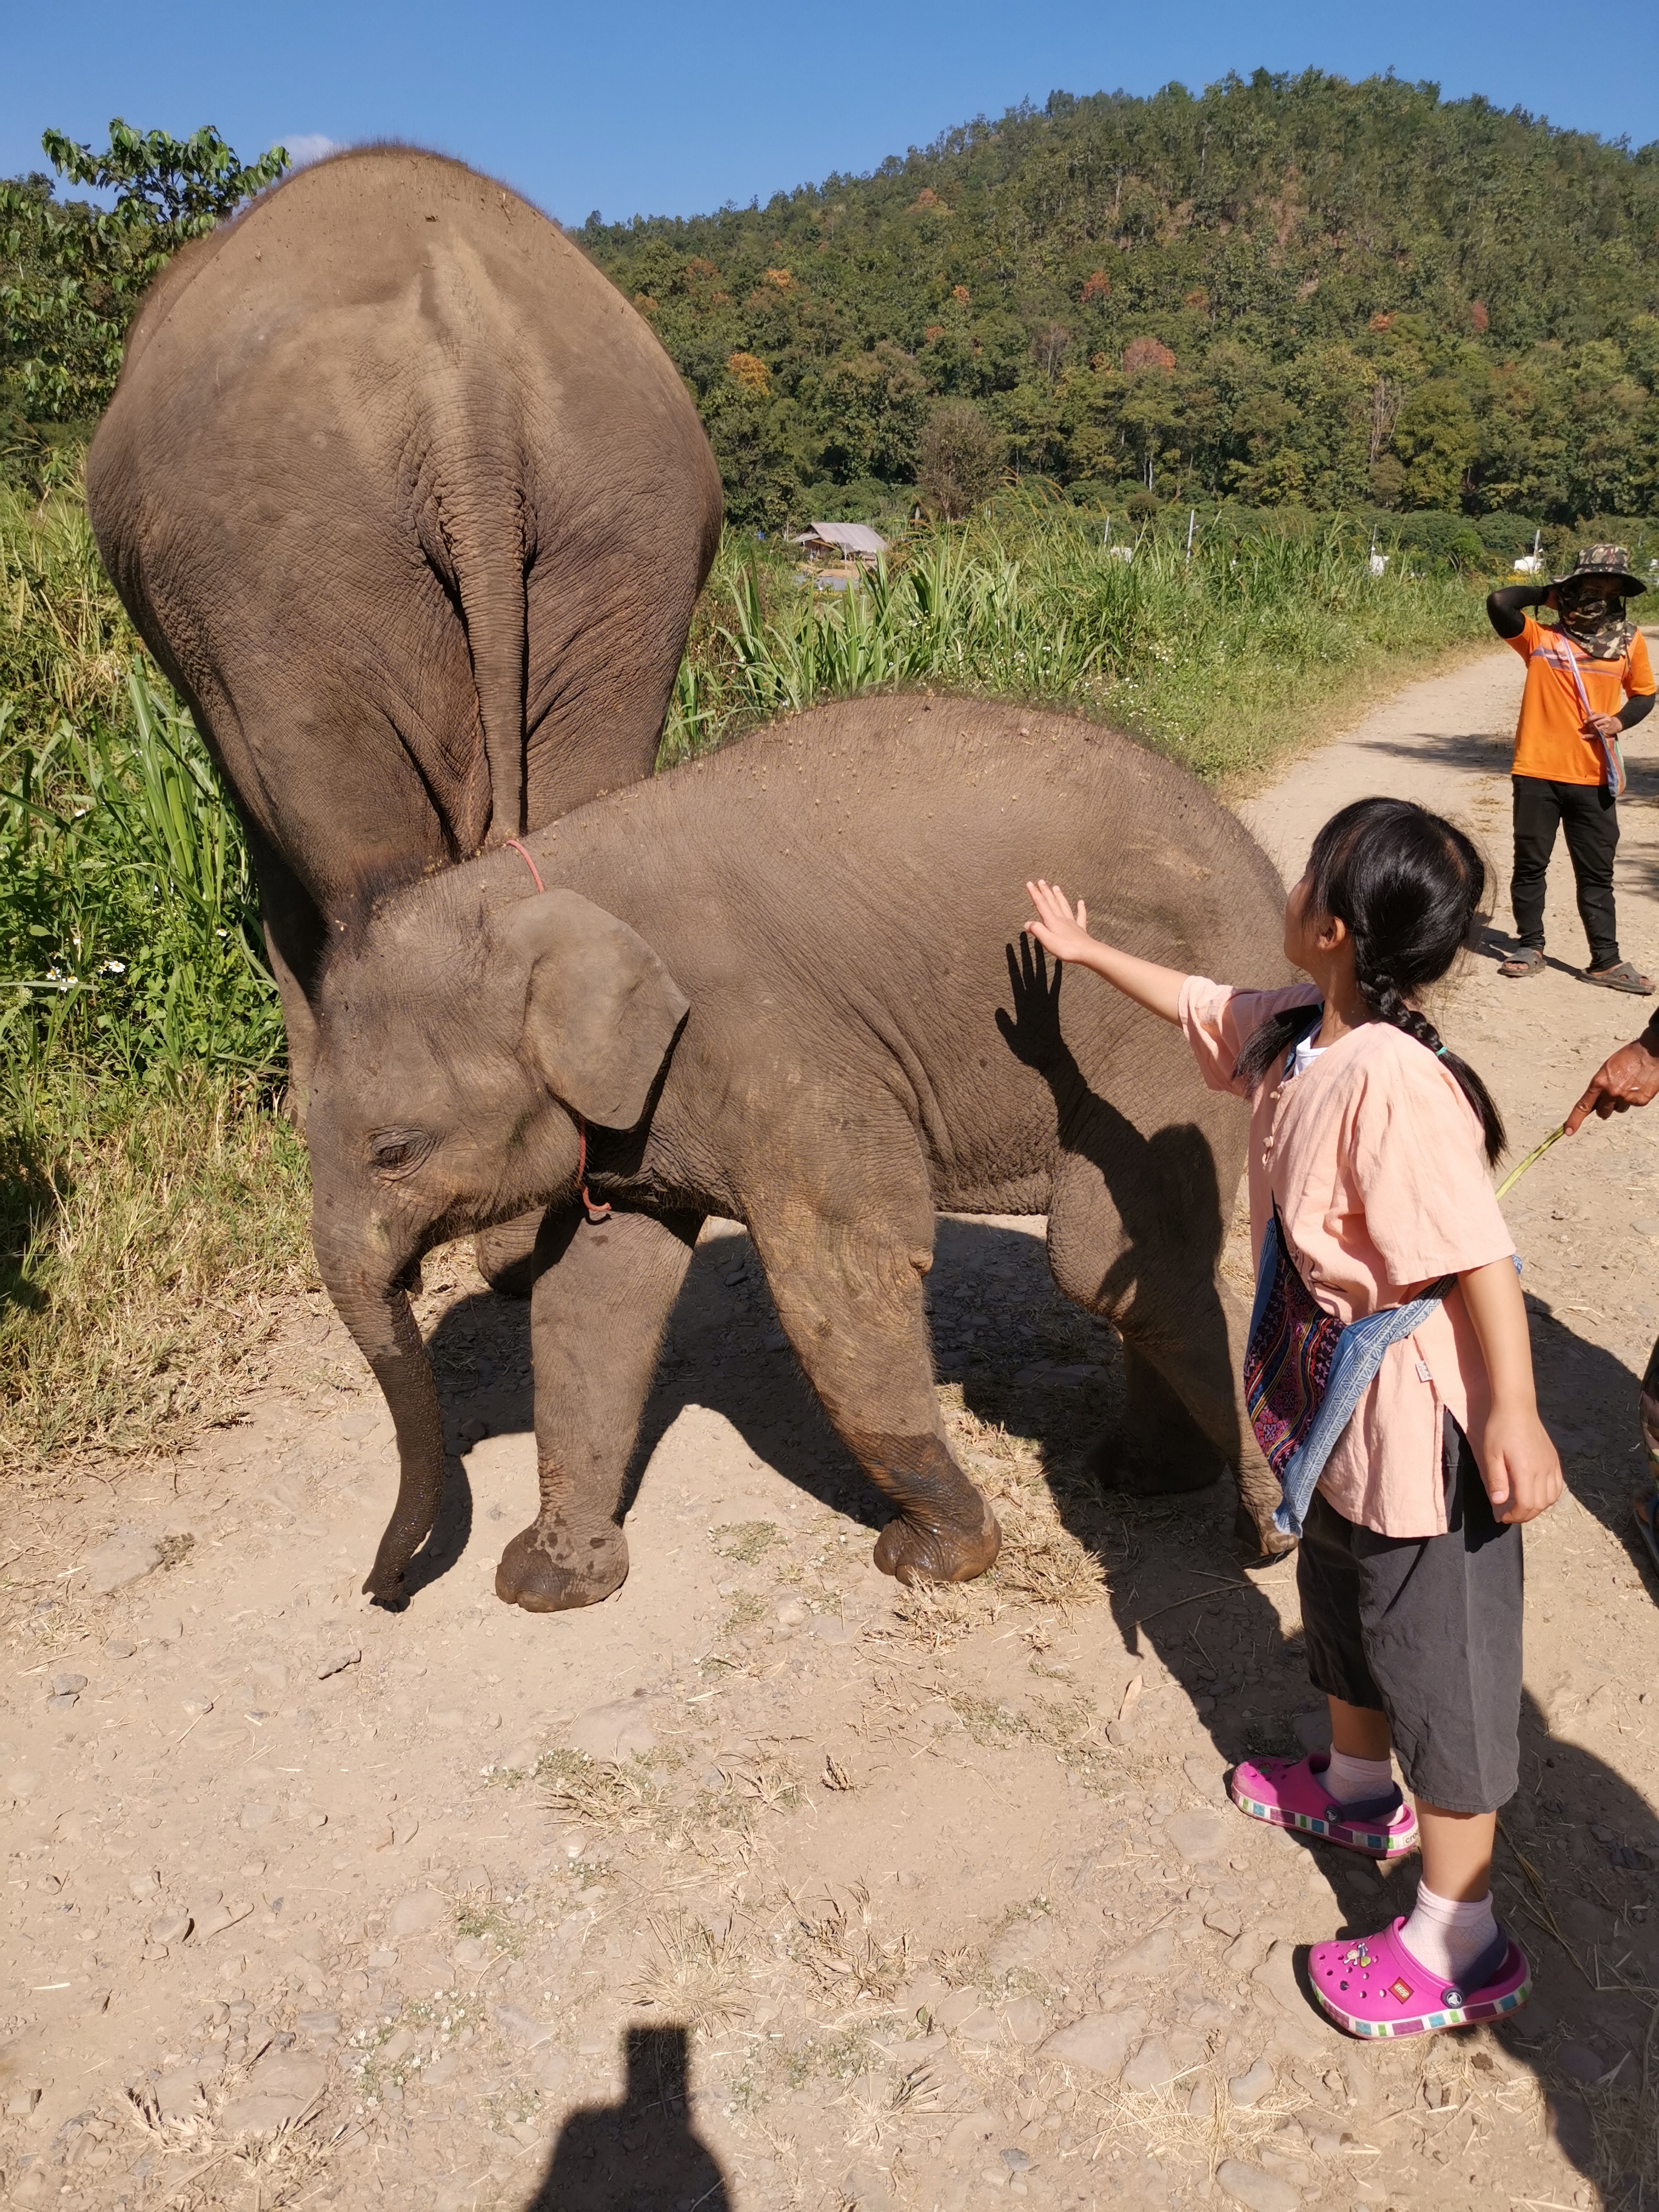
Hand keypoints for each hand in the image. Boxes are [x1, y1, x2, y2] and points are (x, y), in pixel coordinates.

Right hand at [1024, 879, 1095, 965]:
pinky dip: (1081, 908)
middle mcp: (1061, 918)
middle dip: (1045, 891)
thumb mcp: (1047, 940)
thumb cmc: (1065, 948)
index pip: (1041, 904)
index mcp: (1052, 921)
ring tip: (1056, 887)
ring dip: (1059, 896)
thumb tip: (1027, 923)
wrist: (1086, 952)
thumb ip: (1037, 930)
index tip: (1029, 883)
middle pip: (1052, 902)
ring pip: (1064, 905)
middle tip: (1041, 881)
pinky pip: (1081, 915)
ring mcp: (1072, 922)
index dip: (1034, 893)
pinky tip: (1081, 902)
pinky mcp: (1080, 928)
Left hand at [1479, 1403, 1562, 1524]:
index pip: (1526, 1505)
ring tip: (1522, 1507)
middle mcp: (1543, 1470)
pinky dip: (1549, 1497)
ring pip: (1551, 1498)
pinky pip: (1558, 1486)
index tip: (1503, 1517)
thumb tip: (1498, 1503)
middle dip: (1525, 1515)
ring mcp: (1551, 1465)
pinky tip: (1537, 1495)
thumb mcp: (1491, 1455)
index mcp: (1526, 1470)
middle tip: (1510, 1515)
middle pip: (1540, 1505)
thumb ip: (1497, 1480)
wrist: (1517, 1408)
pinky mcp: (1554, 1460)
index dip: (1516, 1516)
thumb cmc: (1500, 1429)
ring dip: (1538, 1508)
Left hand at [1564, 1032, 1658, 1131]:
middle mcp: (1611, 1092)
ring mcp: (1626, 1098)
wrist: (1651, 1053)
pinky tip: (1638, 1085)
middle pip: (1602, 1112)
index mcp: (1599, 1082)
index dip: (1574, 1120)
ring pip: (1619, 1109)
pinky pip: (1633, 1105)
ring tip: (1628, 1085)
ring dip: (1620, 1102)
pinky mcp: (1640, 1101)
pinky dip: (1635, 1098)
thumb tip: (1598, 1097)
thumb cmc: (1629, 1056)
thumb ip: (1601, 1084)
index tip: (1568, 1131)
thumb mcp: (1607, 1068)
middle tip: (1611, 1096)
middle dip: (1604, 1108)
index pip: (1583, 1106)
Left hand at [1585, 712, 1621, 739]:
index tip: (1584, 721)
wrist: (1615, 725)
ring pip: (1594, 729)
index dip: (1590, 719)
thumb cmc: (1607, 720)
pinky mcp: (1604, 734)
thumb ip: (1595, 714)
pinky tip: (1583, 736)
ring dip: (1590, 730)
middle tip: (1589, 726)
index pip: (1596, 717)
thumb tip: (1589, 711)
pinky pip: (1595, 735)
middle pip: (1594, 724)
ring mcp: (1605, 728)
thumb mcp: (1603, 715)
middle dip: (1590, 725)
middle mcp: (1605, 721)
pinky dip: (1588, 736)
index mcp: (1605, 716)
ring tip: (1591, 729)